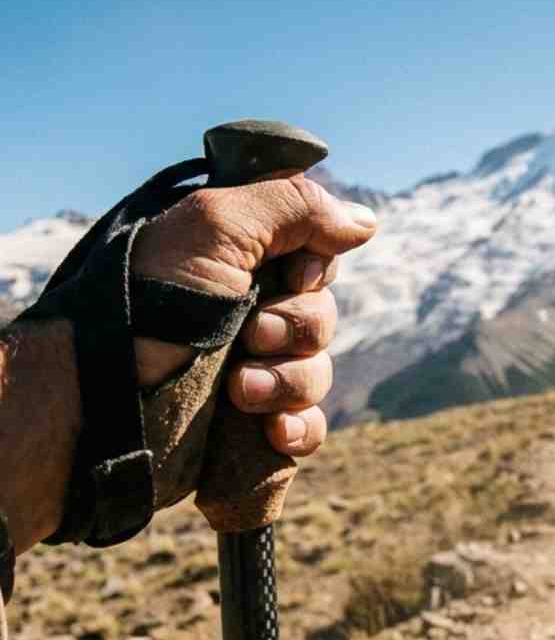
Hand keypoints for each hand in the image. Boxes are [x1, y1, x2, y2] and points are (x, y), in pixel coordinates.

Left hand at [130, 175, 376, 456]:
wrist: (103, 398)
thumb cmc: (150, 302)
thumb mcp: (218, 226)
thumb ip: (296, 207)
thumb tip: (366, 222)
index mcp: (240, 263)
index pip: (317, 260)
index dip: (315, 271)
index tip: (289, 277)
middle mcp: (248, 314)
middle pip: (323, 317)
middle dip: (296, 330)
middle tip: (250, 335)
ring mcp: (251, 371)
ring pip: (318, 374)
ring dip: (289, 381)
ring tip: (240, 391)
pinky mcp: (251, 426)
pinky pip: (309, 428)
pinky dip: (299, 429)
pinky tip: (273, 431)